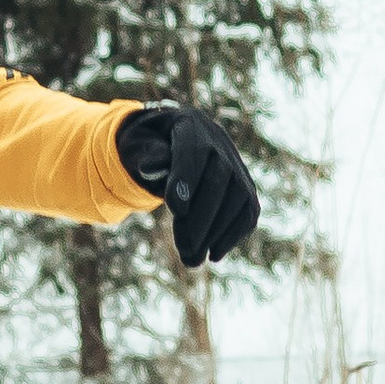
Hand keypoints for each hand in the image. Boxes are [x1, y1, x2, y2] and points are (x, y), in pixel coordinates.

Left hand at [118, 105, 260, 268]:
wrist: (171, 144)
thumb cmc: (148, 149)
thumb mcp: (136, 146)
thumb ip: (144, 155)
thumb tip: (151, 166)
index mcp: (189, 124)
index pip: (192, 149)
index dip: (186, 177)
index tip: (176, 209)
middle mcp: (219, 140)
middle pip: (218, 177)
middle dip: (202, 216)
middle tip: (184, 249)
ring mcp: (235, 163)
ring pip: (238, 195)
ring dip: (218, 231)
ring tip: (193, 259)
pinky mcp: (245, 186)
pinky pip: (248, 210)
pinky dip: (235, 234)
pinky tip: (214, 254)